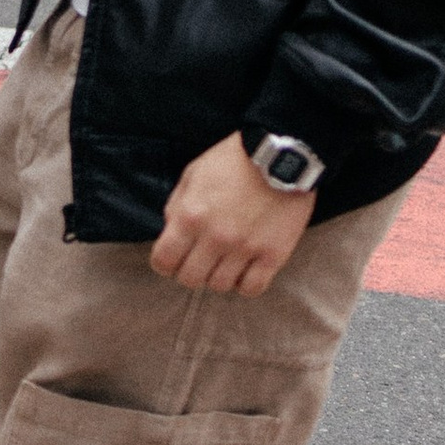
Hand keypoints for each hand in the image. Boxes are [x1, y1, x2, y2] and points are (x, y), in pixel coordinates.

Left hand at [148, 133, 313, 297]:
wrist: (280, 156)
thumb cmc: (233, 161)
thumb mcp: (192, 174)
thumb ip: (176, 207)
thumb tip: (170, 234)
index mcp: (190, 216)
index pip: (163, 261)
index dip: (164, 264)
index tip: (171, 260)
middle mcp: (215, 238)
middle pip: (190, 279)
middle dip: (189, 272)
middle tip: (198, 261)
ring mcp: (245, 249)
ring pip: (220, 286)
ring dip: (218, 276)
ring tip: (223, 262)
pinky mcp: (273, 255)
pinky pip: (252, 288)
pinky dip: (245, 284)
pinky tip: (245, 270)